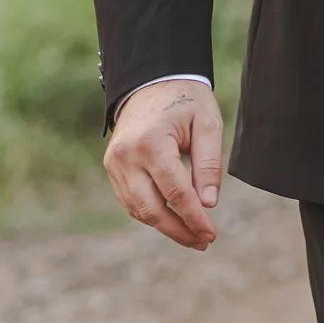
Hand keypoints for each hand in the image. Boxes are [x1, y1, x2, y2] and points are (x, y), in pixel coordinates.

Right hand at [102, 78, 224, 249]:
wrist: (151, 81)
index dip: (194, 218)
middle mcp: (127, 156)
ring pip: (139, 209)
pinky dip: (151, 213)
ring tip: (193, 236)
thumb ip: (208, 165)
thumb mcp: (207, 125)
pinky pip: (131, 200)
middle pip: (152, 208)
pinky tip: (173, 220)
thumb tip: (208, 205)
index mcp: (152, 143)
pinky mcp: (112, 168)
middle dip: (179, 230)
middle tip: (204, 242)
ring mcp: (114, 163)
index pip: (175, 192)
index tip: (211, 234)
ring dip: (165, 226)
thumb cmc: (186, 101)